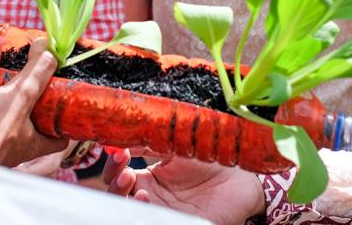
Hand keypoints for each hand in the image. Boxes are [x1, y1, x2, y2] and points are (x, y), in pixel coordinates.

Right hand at [0, 37, 67, 165]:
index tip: (67, 99)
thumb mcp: (19, 98)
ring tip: (16, 78)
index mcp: (37, 144)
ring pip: (14, 119)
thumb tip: (49, 47)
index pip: (62, 138)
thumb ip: (35, 74)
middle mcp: (20, 146)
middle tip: (40, 80)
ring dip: (15, 102)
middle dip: (38, 103)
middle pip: (38, 124)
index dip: (66, 122)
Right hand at [103, 148, 264, 224]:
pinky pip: (146, 221)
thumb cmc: (210, 161)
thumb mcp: (176, 146)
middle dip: (113, 182)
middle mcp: (149, 198)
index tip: (118, 150)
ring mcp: (158, 213)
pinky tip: (146, 198)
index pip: (117, 174)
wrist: (239, 180)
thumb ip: (149, 142)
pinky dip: (138, 213)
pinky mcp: (171, 223)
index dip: (112, 164)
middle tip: (124, 169)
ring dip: (120, 197)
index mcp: (148, 178)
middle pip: (115, 197)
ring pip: (125, 212)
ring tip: (131, 181)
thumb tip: (121, 136)